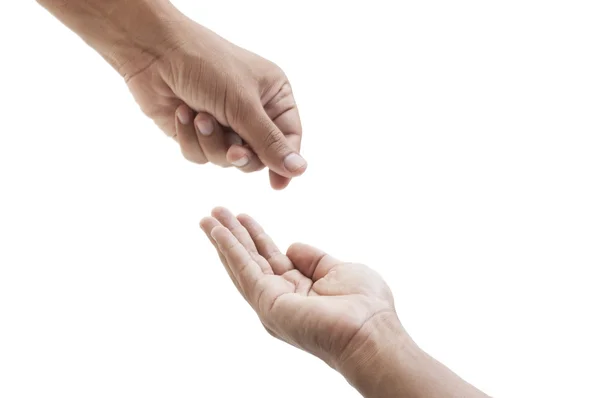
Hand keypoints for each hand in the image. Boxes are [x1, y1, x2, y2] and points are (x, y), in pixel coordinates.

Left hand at [127, 19, 305, 189]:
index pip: (289, 138)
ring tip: (199, 117)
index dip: (284, 162)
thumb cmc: (206, 65)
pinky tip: (182, 114)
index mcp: (273, 96)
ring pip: (226, 159)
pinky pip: (201, 155)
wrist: (153, 51)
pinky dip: (190, 139)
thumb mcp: (243, 105)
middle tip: (232, 148)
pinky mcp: (196, 132)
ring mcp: (224, 122)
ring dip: (211, 142)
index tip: (277, 185)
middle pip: (258, 156)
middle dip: (240, 153)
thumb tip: (300, 170)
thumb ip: (270, 142)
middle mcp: (251, 111)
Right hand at [200, 207, 397, 368]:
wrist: (370, 331)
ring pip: (243, 265)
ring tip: (207, 219)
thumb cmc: (365, 306)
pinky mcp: (268, 303)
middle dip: (233, 235)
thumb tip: (292, 247)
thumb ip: (314, 259)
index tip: (242, 216)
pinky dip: (230, 250)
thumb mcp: (338, 270)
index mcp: (299, 289)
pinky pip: (245, 270)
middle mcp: (282, 296)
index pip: (270, 257)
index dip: (256, 236)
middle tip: (214, 212)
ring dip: (224, 240)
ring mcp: (273, 302)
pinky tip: (219, 232)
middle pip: (251, 260)